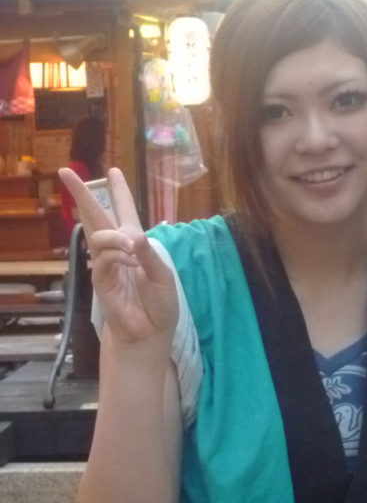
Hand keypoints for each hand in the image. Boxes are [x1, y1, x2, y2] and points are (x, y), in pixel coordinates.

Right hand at [58, 167, 177, 358]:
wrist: (151, 331)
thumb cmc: (159, 303)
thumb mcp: (163, 275)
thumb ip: (150, 254)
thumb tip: (133, 235)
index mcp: (136, 244)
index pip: (125, 212)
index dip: (120, 192)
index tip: (113, 170)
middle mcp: (118, 250)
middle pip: (97, 216)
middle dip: (84, 194)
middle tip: (66, 171)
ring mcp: (106, 264)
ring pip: (99, 235)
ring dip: (115, 236)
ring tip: (133, 245)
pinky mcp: (100, 279)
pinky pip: (104, 258)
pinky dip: (118, 254)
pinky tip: (130, 258)